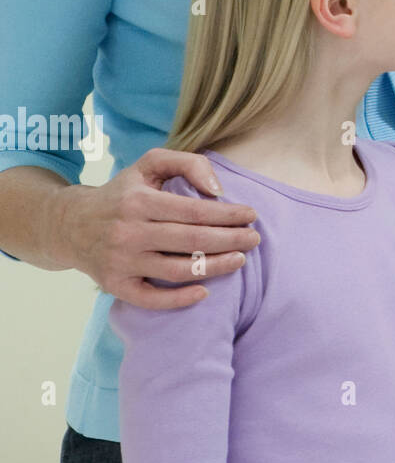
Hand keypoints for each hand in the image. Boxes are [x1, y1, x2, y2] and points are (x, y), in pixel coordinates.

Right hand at [59, 146, 259, 308]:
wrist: (71, 224)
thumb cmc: (123, 192)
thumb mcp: (150, 165)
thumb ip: (188, 163)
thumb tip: (217, 190)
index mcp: (139, 201)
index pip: (194, 211)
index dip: (228, 215)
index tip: (251, 215)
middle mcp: (128, 232)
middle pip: (191, 241)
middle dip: (230, 240)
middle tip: (254, 239)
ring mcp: (121, 262)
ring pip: (177, 270)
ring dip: (215, 268)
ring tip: (239, 260)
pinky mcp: (115, 285)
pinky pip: (151, 299)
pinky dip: (179, 299)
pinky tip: (205, 291)